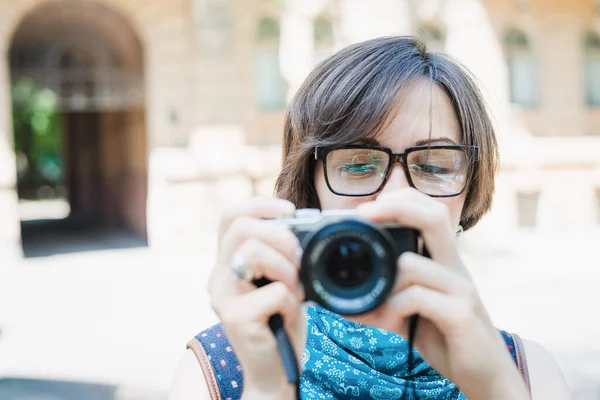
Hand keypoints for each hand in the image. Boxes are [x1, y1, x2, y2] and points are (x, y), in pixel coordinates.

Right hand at [208, 197, 306, 398]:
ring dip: (287, 269)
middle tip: (298, 261)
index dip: (260, 204)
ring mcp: (223, 298)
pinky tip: (288, 315)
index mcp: (227, 262)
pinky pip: (275, 291)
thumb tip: (297, 222)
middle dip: (281, 237)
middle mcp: (218, 277)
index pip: (230, 216)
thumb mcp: (278, 278)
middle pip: (242, 228)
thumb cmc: (280, 321)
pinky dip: (292, 301)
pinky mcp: (236, 319)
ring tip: (294, 290)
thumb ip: (278, 252)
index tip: (290, 211)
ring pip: (253, 252)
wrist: (274, 371)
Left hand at [355, 188, 528, 399]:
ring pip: (412, 263)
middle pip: (434, 216)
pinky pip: (417, 297)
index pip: (429, 212)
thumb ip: (382, 302)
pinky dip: (392, 306)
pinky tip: (387, 321)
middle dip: (394, 208)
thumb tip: (338, 303)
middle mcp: (455, 267)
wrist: (487, 374)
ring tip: (372, 303)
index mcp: (444, 261)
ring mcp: (460, 289)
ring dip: (382, 280)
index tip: (365, 209)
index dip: (399, 201)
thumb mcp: (410, 314)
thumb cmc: (446, 336)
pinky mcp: (461, 314)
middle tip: (362, 217)